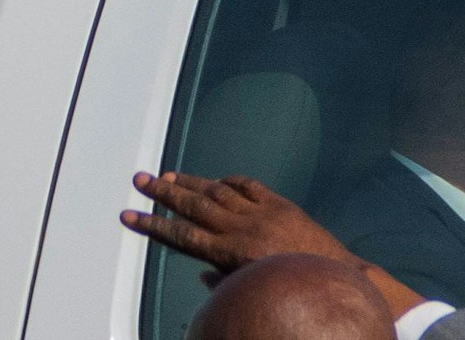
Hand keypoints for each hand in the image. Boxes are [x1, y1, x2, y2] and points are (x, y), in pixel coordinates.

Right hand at [121, 171, 356, 276]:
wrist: (334, 274)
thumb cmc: (291, 288)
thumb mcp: (251, 289)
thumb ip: (223, 281)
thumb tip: (202, 274)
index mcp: (231, 253)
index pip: (182, 235)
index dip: (153, 224)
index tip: (130, 214)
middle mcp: (241, 228)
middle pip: (193, 205)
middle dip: (163, 193)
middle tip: (141, 180)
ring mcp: (260, 212)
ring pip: (217, 191)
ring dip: (190, 182)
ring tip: (168, 175)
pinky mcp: (279, 203)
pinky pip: (249, 186)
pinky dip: (231, 181)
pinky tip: (218, 179)